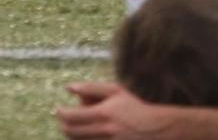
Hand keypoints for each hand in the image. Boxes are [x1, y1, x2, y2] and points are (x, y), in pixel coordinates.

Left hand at [55, 81, 171, 138]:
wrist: (153, 127)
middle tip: (65, 117)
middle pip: (69, 130)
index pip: (70, 116)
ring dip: (71, 132)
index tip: (59, 109)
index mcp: (103, 113)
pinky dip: (80, 139)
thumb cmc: (133, 106)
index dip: (60, 112)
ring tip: (77, 124)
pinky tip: (85, 133)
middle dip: (63, 123)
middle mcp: (101, 129)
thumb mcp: (116, 91)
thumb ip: (91, 88)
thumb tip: (68, 87)